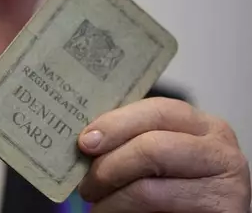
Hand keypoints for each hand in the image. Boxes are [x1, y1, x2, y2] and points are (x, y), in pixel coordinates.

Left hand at [77, 97, 250, 211]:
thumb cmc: (174, 194)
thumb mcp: (156, 159)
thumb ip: (133, 142)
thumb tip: (89, 138)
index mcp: (202, 126)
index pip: (157, 110)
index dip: (116, 123)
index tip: (85, 140)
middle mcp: (220, 149)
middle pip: (153, 143)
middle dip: (109, 163)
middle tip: (86, 182)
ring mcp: (228, 182)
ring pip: (150, 181)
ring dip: (112, 193)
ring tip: (96, 202)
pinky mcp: (224, 210)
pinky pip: (157, 203)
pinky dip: (122, 209)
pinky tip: (111, 211)